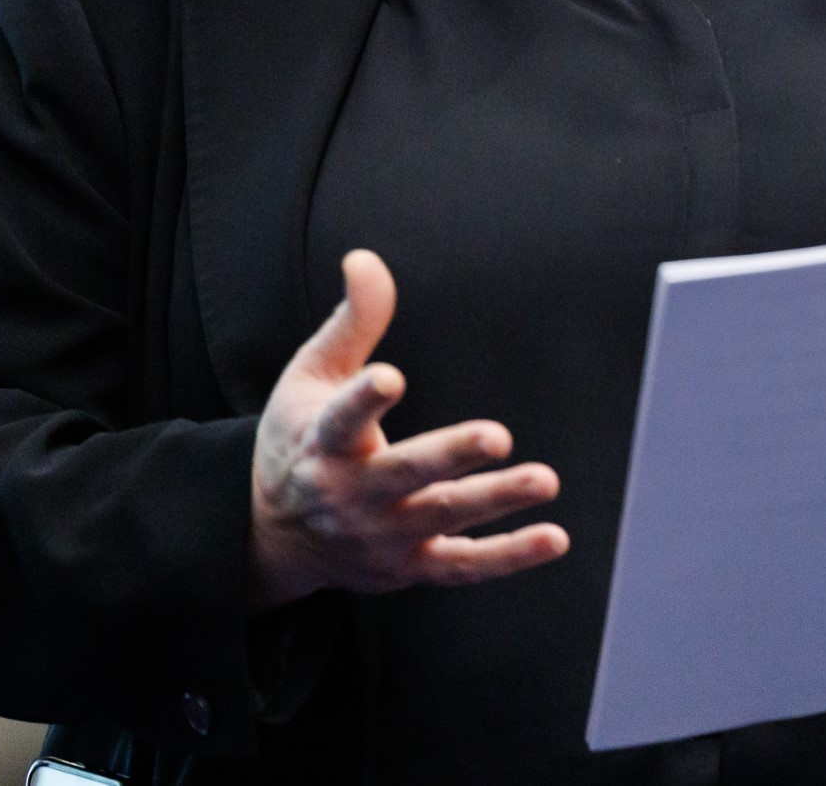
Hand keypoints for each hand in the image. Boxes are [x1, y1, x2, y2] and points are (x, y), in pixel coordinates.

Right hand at [247, 249, 568, 609]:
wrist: (272, 534)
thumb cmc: (300, 439)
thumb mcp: (311, 376)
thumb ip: (352, 320)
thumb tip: (366, 259)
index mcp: (323, 440)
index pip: (341, 418)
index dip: (365, 398)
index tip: (390, 377)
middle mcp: (351, 493)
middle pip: (404, 473)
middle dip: (449, 456)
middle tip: (497, 437)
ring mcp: (382, 535)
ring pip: (441, 518)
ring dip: (495, 501)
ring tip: (545, 480)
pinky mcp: (410, 566)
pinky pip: (462, 566)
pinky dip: (508, 556)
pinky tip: (553, 536)